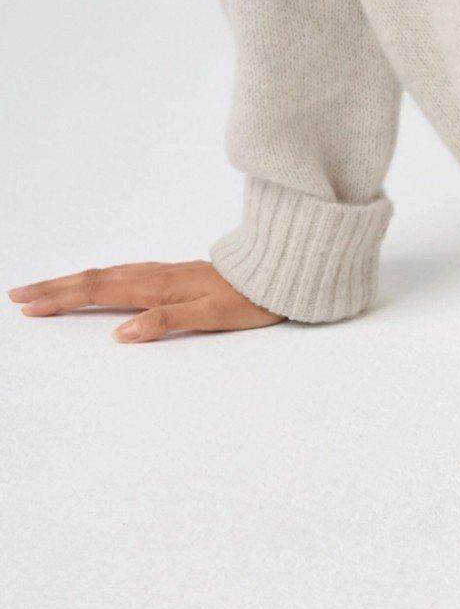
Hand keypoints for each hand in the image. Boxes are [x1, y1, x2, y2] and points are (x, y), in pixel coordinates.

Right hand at [8, 260, 284, 339]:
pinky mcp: (178, 275)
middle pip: (96, 279)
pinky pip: (127, 274)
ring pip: (110, 274)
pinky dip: (101, 278)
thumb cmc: (252, 300)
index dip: (61, 298)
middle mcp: (159, 276)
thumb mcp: (213, 316)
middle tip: (17, 296)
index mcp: (160, 287)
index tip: (26, 305)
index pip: (99, 291)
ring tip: (46, 289)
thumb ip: (167, 322)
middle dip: (55, 288)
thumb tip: (122, 335)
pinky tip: (100, 282)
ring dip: (74, 282)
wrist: (284, 274)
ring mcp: (168, 273)